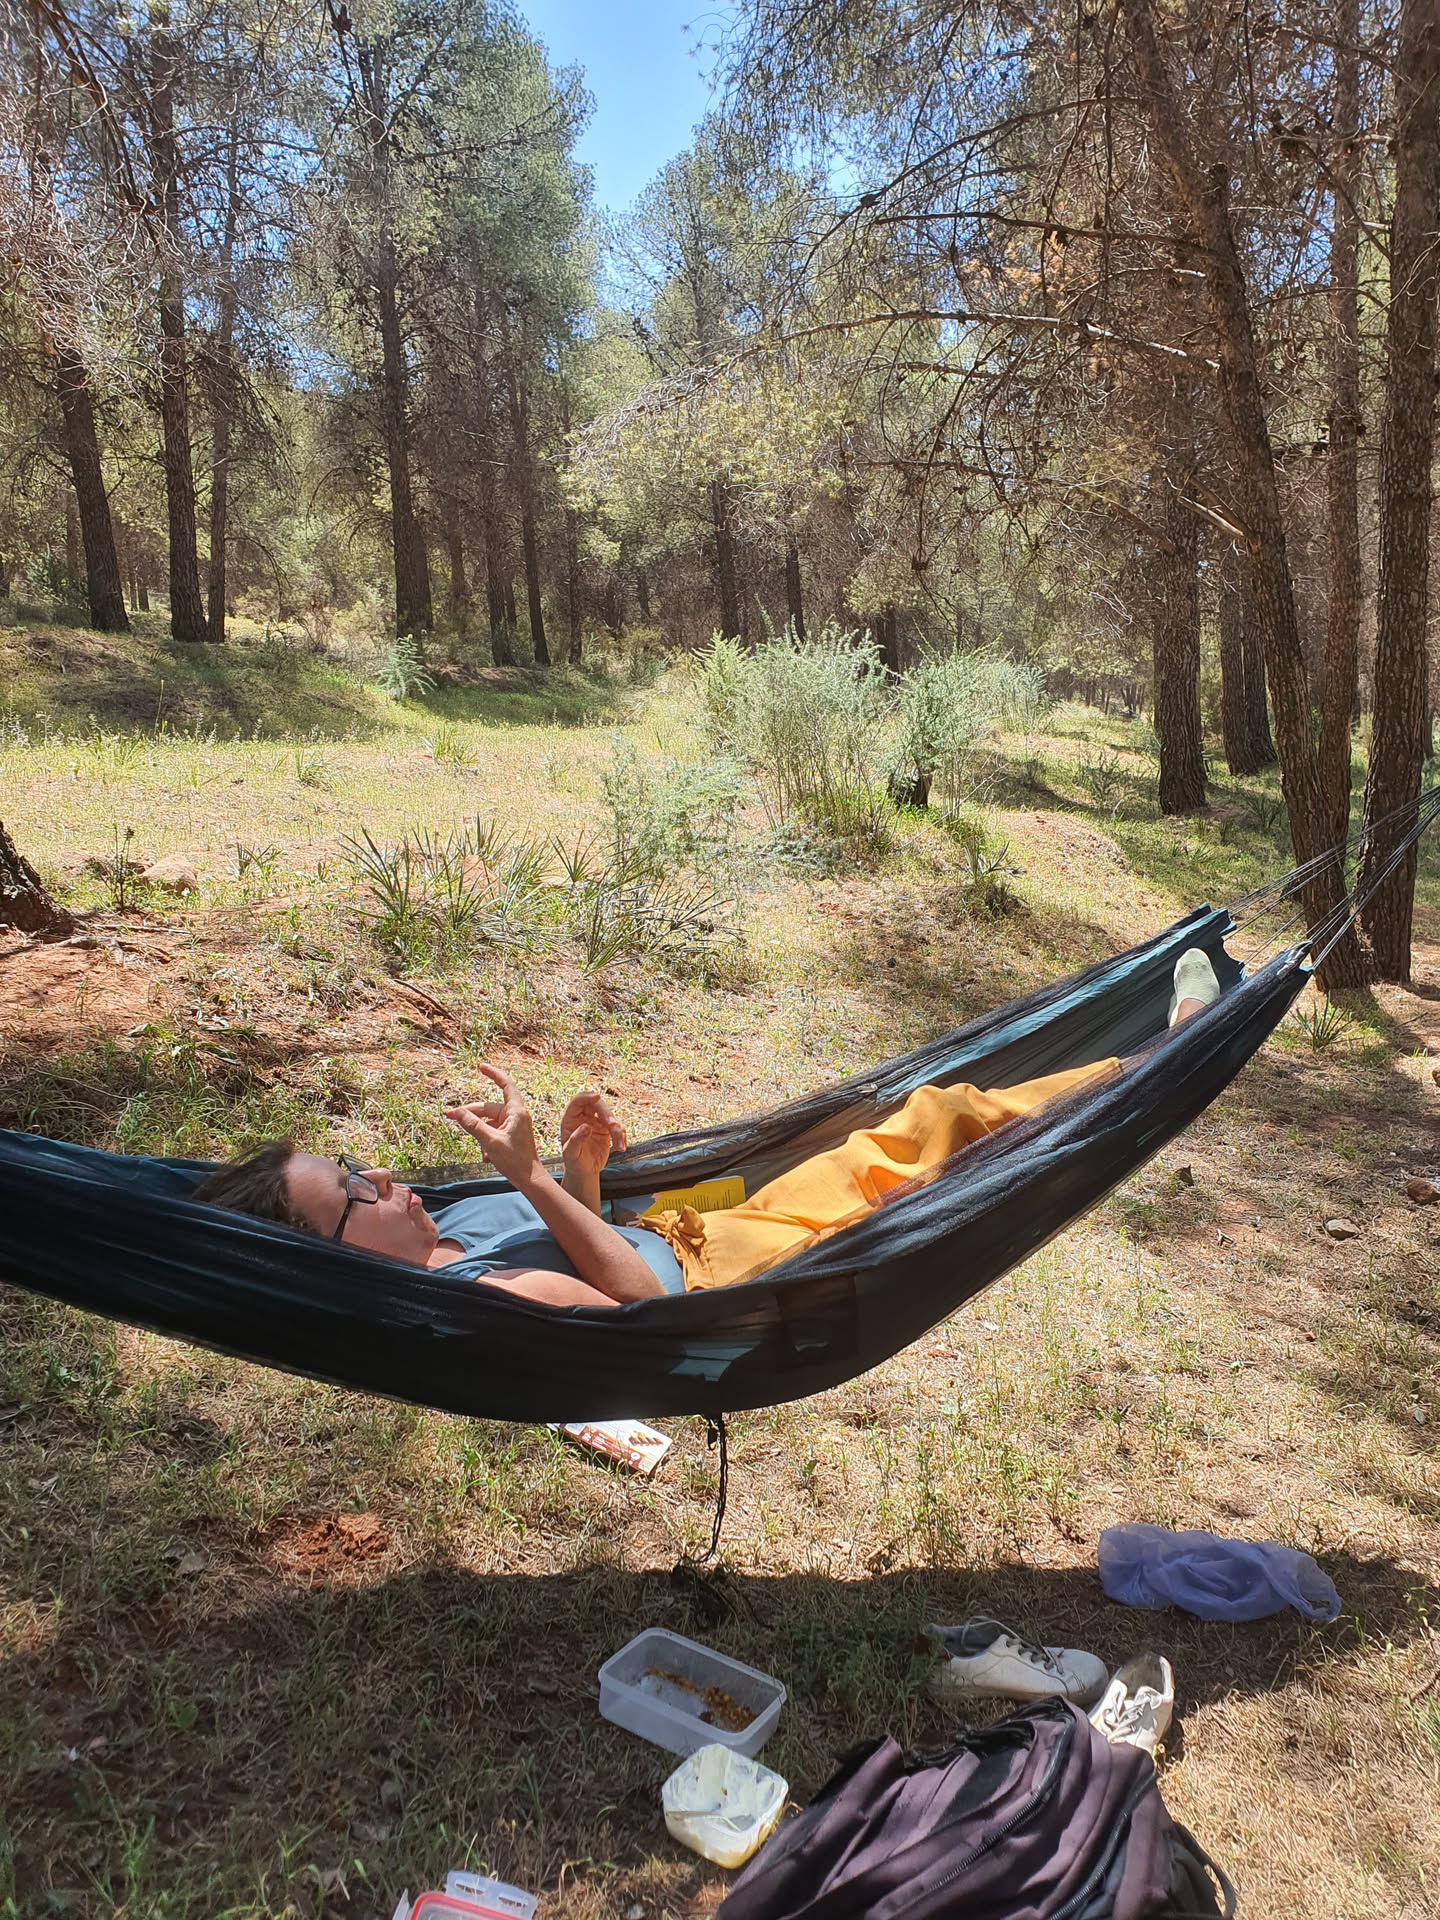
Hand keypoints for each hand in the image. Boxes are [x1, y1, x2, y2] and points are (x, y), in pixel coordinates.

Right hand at [444, 1063, 541, 1187]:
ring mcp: (514, 1125)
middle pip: (488, 1108)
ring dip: (480, 1135)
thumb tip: (455, 1112)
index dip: (493, 1073)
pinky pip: (493, 1131)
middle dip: (471, 1115)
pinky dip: (486, 1141)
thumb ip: (472, 1125)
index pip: (505, 1084)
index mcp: (516, 1111)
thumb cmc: (515, 1161)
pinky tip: (487, 1157)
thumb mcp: (489, 1141)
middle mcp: (516, 1114)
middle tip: (450, 1117)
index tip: (480, 1067)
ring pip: (489, 1122)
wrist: (529, 1180)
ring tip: (482, 1151)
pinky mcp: (511, 1134)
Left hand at [559, 1089, 625, 1179]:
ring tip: (619, 1147)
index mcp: (571, 1118)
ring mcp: (597, 1122)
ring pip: (611, 1117)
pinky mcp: (607, 1129)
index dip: (586, 1097)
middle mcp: (584, 1117)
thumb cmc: (573, 1161)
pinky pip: (618, 1127)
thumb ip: (576, 1140)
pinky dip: (622, 1136)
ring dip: (617, 1129)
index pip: (578, 1101)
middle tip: (613, 1125)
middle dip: (607, 1114)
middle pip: (597, 1105)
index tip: (596, 1097)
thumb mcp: (570, 1153)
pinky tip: (621, 1148)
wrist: (584, 1171)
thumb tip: (587, 1126)